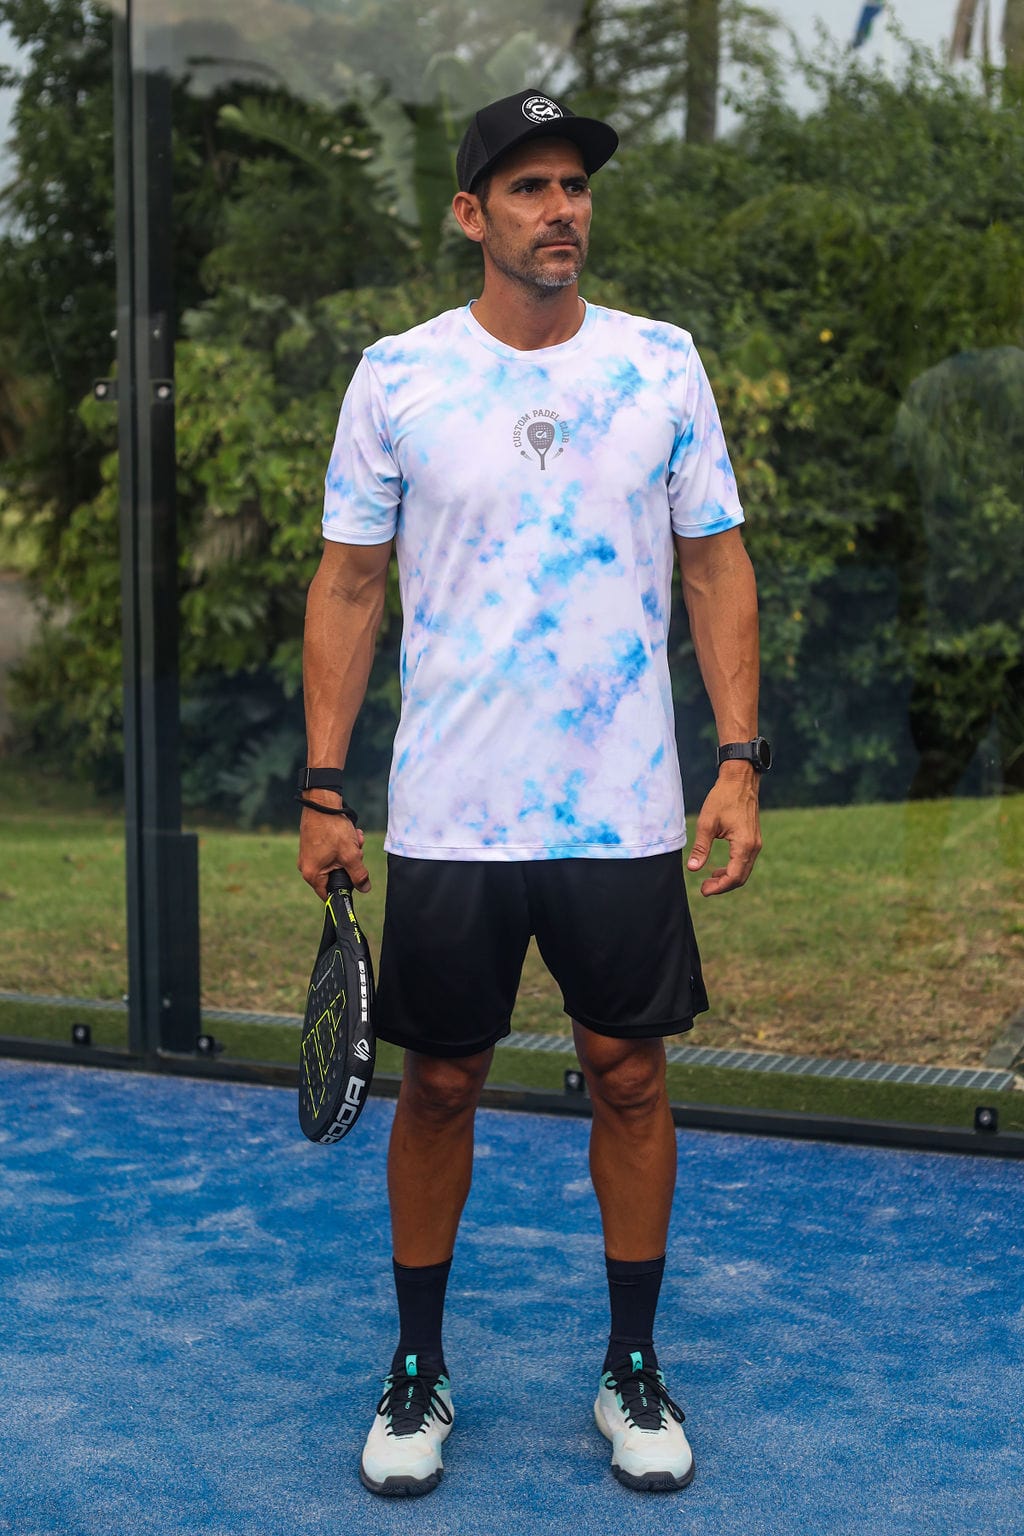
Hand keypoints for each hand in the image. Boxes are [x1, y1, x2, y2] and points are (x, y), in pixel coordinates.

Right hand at [297, 799, 370, 899]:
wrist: (321, 802)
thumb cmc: (332, 828)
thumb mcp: (350, 855)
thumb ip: (359, 875)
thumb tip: (365, 889)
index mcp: (312, 874)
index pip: (330, 894)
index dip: (345, 889)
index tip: (356, 881)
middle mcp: (307, 866)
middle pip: (335, 876)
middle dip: (351, 864)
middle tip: (356, 851)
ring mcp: (310, 855)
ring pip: (337, 861)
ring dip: (349, 851)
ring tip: (354, 838)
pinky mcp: (314, 845)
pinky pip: (332, 851)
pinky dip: (343, 844)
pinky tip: (350, 833)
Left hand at [685, 766, 761, 896]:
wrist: (740, 781)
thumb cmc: (723, 798)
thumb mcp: (707, 823)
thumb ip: (701, 848)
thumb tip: (692, 869)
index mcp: (744, 845)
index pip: (734, 876)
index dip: (719, 887)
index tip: (703, 890)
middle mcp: (754, 847)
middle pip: (741, 877)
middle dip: (723, 886)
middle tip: (704, 889)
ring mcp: (756, 843)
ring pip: (744, 871)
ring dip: (728, 879)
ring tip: (709, 881)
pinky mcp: (753, 840)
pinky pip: (745, 861)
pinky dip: (733, 869)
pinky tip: (718, 869)